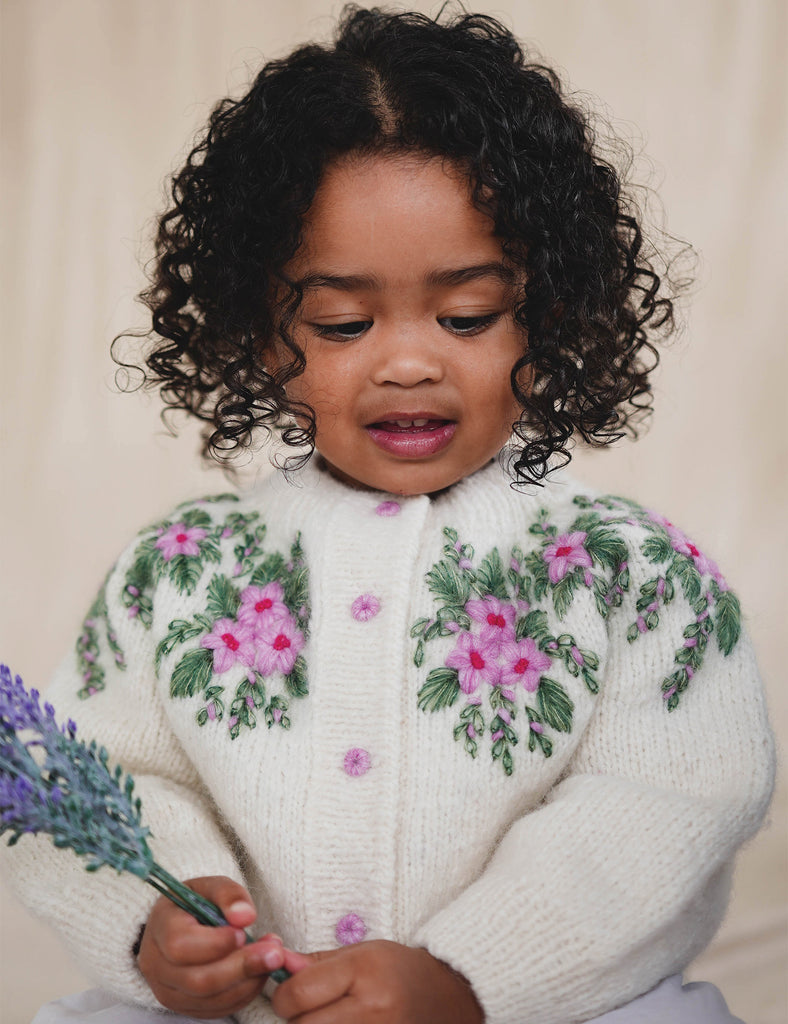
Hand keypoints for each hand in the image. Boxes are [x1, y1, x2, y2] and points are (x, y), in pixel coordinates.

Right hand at [137, 875, 287, 1018]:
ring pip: (210, 999)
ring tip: (272, 959)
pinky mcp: (185, 1007)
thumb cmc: (196, 903)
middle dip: (241, 967)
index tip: (243, 933)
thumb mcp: (211, 886)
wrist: (181, 925)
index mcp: (160, 928)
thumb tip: (245, 917)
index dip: (215, 944)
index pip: (180, 946)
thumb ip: (229, 894)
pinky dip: (244, 993)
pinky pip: (217, 1009)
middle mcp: (157, 966)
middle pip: (198, 980)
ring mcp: (169, 991)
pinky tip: (259, 973)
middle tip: (274, 953)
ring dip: (248, 981)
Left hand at [268, 939, 483, 1023]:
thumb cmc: (399, 970)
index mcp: (365, 971)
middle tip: (307, 1008)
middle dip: (297, 1018)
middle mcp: (372, 1009)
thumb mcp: (360, 952)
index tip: (291, 990)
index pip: (299, 994)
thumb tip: (279, 967)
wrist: (448, 996)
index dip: (284, 993)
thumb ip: (316, 963)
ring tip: (327, 1017)